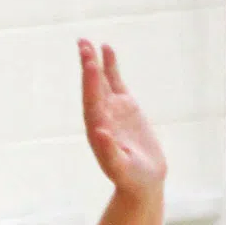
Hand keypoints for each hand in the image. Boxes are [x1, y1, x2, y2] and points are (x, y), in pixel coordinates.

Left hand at [78, 39, 165, 195]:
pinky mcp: (125, 107)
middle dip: (87, 67)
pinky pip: (115, 82)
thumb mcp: (121, 168)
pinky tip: (107, 49)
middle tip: (82, 44)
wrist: (143, 182)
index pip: (92, 103)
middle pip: (92, 88)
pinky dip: (111, 67)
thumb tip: (99, 132)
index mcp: (97, 131)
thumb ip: (109, 152)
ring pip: (101, 82)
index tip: (89, 64)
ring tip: (86, 42)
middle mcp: (101, 118)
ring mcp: (112, 110)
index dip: (90, 84)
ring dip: (94, 63)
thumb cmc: (132, 179)